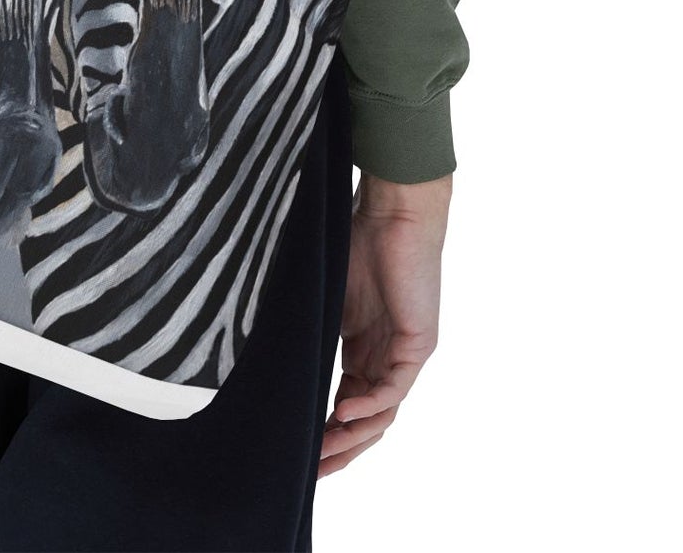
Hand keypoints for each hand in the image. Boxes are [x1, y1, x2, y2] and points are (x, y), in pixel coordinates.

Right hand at [319, 170, 449, 475]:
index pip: (346, 403)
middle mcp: (385, 357)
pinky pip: (394, 388)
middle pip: (366, 421)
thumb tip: (265, 350)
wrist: (391, 210)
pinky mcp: (417, 344)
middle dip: (339, 448)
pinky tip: (342, 412)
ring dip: (352, 436)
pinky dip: (369, 405)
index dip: (324, 430)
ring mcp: (403, 353)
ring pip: (381, 413)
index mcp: (363, 348)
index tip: (299, 453)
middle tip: (311, 472)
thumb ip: (308, 327)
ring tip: (323, 452)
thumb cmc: (356, 238)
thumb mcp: (323, 294)